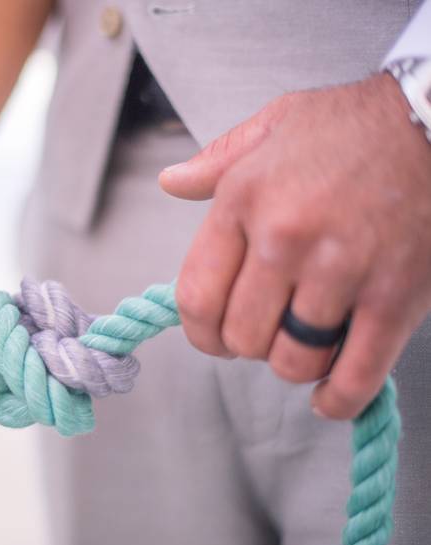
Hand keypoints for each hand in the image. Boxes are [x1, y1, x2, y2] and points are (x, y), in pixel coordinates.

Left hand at [159, 73, 430, 419]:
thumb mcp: (273, 124)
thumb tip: (171, 183)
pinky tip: (328, 398)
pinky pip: (356, 371)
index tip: (213, 339)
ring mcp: (341, 270)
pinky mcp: (395, 295)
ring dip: (294, 364)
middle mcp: (283, 239)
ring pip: (293, 359)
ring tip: (303, 347)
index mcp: (243, 201)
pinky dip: (339, 398)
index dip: (200, 333)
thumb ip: (217, 161)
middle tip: (266, 336)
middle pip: (242, 336)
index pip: (197, 296)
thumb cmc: (354, 123)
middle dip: (248, 348)